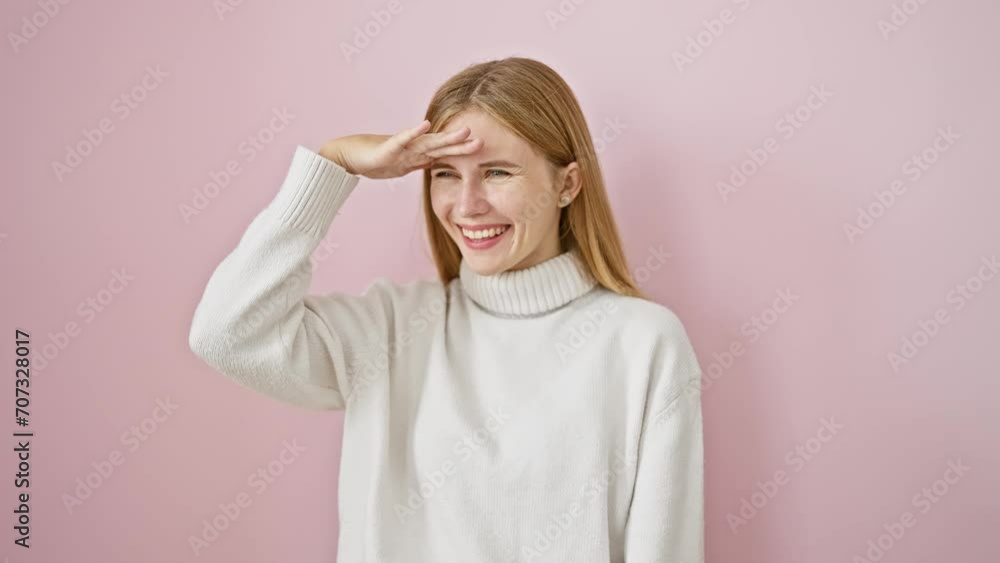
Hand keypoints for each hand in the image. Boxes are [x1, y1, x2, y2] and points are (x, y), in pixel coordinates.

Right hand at [319, 120, 482, 178]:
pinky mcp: (389, 147)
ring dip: (446, 137)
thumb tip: (434, 163)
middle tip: (482, 141)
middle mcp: (413, 149)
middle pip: (441, 147)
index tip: (482, 151)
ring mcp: (402, 147)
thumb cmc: (374, 160)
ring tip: (464, 131)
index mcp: (418, 155)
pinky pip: (403, 139)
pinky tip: (425, 125)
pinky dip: (414, 133)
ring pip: (428, 142)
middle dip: (461, 145)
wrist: (349, 157)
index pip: (444, 154)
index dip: (462, 152)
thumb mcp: (401, 166)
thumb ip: (418, 163)